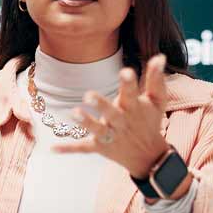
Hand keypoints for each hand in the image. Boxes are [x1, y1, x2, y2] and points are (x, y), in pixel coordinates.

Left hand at [53, 54, 170, 178]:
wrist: (149, 156)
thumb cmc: (150, 122)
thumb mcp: (157, 101)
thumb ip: (156, 79)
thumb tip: (159, 56)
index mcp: (133, 108)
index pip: (131, 94)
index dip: (128, 83)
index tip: (125, 71)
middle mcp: (121, 122)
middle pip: (111, 113)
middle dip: (101, 104)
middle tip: (88, 95)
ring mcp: (110, 136)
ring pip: (97, 130)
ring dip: (86, 122)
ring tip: (74, 113)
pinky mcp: (99, 147)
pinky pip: (82, 148)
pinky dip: (68, 149)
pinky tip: (53, 148)